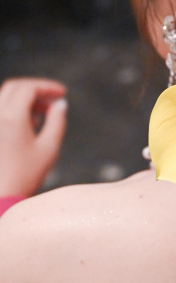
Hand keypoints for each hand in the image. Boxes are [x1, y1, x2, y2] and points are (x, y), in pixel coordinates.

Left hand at [0, 78, 67, 196]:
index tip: (62, 93)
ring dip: (24, 100)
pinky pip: (1, 111)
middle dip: (35, 90)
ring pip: (5, 99)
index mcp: (11, 117)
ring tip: (43, 114)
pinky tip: (29, 125)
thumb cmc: (25, 176)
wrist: (0, 196)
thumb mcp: (49, 149)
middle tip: (53, 100)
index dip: (47, 86)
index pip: (28, 88)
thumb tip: (60, 104)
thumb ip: (57, 122)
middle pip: (14, 88)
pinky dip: (14, 110)